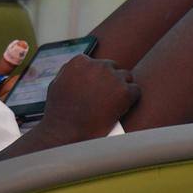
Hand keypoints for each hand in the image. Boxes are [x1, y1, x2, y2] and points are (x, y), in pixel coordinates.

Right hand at [0, 55, 140, 164]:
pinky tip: (124, 108)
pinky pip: (136, 91)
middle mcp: (98, 65)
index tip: (98, 87)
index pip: (97, 63)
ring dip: (123, 88)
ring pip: (127, 78)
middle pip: (114, 68)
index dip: (98, 76)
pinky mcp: (125, 92)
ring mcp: (113, 78)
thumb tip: (82, 66)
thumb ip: (70, 71)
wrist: (67, 131)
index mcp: (81, 61)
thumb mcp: (57, 83)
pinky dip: (131, 99)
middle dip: (112, 80)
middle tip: (109, 96)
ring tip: (116, 103)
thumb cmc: (59, 111)